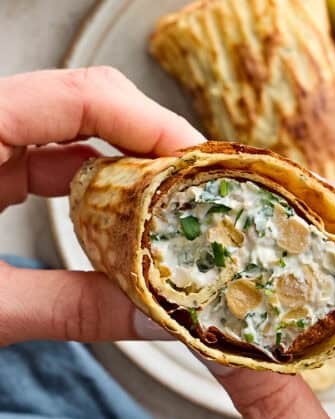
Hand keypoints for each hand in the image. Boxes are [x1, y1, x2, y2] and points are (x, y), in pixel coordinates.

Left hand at [0, 68, 203, 345]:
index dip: (149, 124)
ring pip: (72, 135)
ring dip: (127, 168)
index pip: (75, 97)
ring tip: (169, 204)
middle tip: (195, 188)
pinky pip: (52, 164)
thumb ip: (70, 309)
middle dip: (149, 143)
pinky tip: (120, 217)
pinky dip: (93, 188)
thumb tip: (158, 318)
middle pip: (84, 105)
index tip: (197, 167)